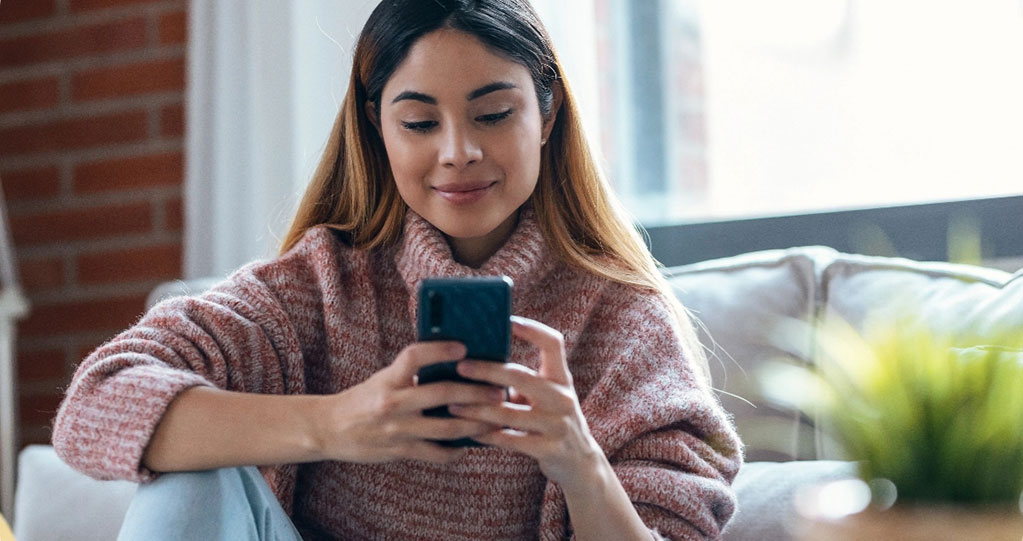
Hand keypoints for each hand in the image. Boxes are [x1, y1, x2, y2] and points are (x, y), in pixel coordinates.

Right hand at [317, 341, 503, 463]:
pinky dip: (455, 451)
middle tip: (498, 391)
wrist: (329, 429)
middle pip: (442, 393)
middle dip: (475, 392)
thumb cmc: (363, 399)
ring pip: (447, 428)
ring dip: (475, 424)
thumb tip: (451, 364)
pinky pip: (436, 453)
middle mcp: (392, 403)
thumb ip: (410, 374)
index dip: (439, 350)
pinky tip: (467, 445)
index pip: (414, 357)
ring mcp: (397, 430)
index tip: (463, 347)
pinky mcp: (400, 451)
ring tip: (494, 419)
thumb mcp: (382, 379)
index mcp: (388, 379)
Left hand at [449, 316, 604, 489]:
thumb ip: (524, 381)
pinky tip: (467, 430)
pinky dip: (485, 435)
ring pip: (509, 413)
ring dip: (476, 408)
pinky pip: (509, 440)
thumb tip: (478, 360)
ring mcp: (558, 425)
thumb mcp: (548, 396)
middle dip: (488, 371)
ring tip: (452, 404)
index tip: (505, 321)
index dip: (531, 329)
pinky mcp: (549, 449)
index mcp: (562, 378)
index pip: (552, 343)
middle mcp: (563, 398)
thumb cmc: (552, 420)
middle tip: (461, 367)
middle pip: (522, 376)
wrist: (580, 462)